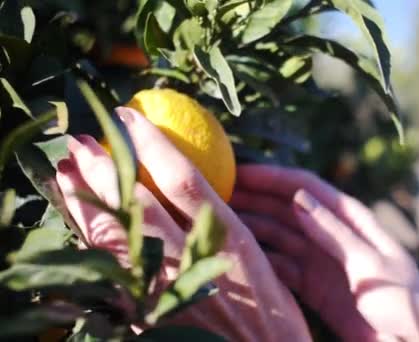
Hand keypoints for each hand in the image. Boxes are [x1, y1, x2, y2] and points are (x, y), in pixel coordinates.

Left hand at [55, 108, 310, 340]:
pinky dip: (89, 240)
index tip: (129, 115)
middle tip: (79, 139)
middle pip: (137, 206)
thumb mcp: (258, 259)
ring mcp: (165, 289)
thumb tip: (194, 186)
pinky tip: (77, 221)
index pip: (183, 181)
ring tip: (66, 171)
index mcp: (229, 241)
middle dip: (103, 167)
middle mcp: (194, 261)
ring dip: (85, 201)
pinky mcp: (146, 313)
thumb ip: (226, 223)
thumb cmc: (271, 309)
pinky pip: (110, 271)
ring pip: (114, 238)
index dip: (151, 144)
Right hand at [231, 165, 418, 341]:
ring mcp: (322, 262)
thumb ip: (333, 233)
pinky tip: (240, 258)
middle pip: (286, 209)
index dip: (272, 177)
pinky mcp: (314, 288)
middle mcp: (332, 235)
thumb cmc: (406, 302)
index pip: (305, 188)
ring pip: (280, 237)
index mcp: (351, 220)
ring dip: (252, 229)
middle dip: (254, 199)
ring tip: (219, 224)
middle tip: (215, 194)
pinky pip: (282, 268)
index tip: (237, 172)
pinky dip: (262, 262)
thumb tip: (298, 197)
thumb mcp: (370, 265)